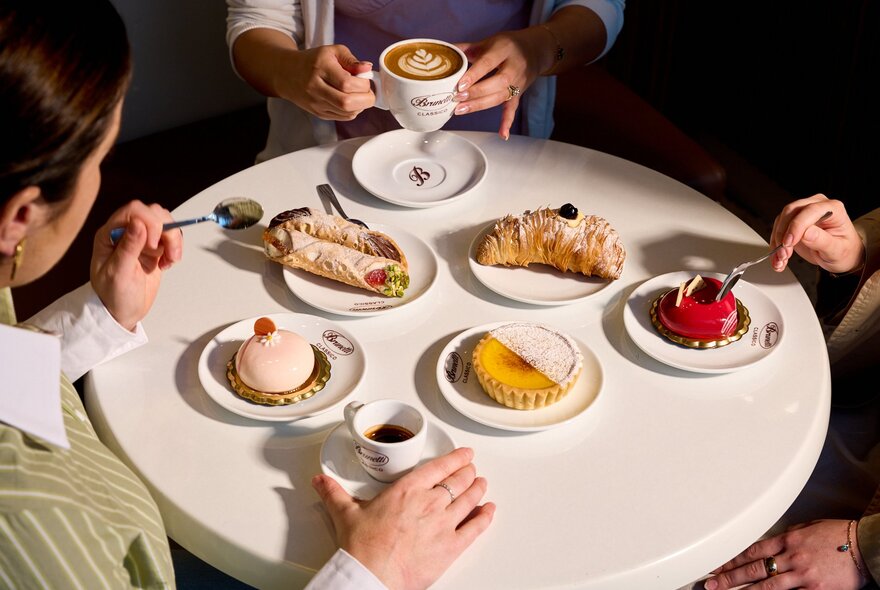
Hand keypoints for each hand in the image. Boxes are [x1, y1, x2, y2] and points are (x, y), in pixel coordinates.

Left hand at [90, 200, 182, 330]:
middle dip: (164, 230)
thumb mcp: (117, 274)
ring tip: (170, 259)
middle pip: (152, 213)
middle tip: (163, 251)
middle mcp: (126, 233)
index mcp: (109, 235)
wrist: (123, 312)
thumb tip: (138, 224)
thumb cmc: (113, 295)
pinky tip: (168, 263)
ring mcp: (141, 240)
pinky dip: (175, 247)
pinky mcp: (154, 249)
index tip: (153, 243)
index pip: (133, 211)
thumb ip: (128, 247)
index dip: (148, 222)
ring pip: (164, 223)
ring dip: (173, 239)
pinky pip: (171, 237)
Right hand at [276, 44, 373, 120]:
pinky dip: (353, 111)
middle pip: (346, 102)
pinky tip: (352, 101)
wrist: (288, 74)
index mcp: (320, 68)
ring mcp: (316, 103)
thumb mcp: (332, 52)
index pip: (346, 83)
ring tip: (359, 95)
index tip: (365, 79)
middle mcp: (316, 88)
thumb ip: (351, 59)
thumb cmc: (313, 61)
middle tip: (368, 92)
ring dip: (361, 106)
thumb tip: (367, 69)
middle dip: (365, 99)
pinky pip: (343, 117)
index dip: (363, 84)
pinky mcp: (319, 113)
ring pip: (346, 113)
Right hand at [312, 447, 495, 589]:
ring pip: (469, 499)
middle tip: (472, 469)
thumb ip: (334, 493)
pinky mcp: (451, 547)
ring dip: (478, 489)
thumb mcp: (345, 513)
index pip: (439, 466)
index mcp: (408, 489)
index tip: (464, 453)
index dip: (456, 457)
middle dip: (468, 472)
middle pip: (458, 481)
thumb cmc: (362, 547)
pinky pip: (475, 528)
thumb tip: (320, 481)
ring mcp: (444, 524)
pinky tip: (489, 511)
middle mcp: (430, 502)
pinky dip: (485, 518)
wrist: (371, 576)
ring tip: (482, 483)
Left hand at [454, 28, 548, 139]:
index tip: (460, 85)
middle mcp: (514, 67)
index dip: (474, 75)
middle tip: (457, 99)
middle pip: (496, 83)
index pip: (488, 63)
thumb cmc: (506, 46)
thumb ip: (466, 48)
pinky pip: (513, 108)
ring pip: (500, 96)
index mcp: (504, 49)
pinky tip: (502, 134)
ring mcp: (518, 82)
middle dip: (475, 92)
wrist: (534, 51)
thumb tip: (443, 52)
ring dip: (480, 105)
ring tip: (461, 110)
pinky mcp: (519, 94)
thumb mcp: (488, 42)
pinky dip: (507, 121)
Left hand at [704, 519, 867, 589]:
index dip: (731, 558)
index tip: (716, 564)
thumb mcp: (808, 528)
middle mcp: (792, 556)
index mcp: (788, 538)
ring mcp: (803, 574)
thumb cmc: (839, 535)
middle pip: (753, 568)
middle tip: (711, 582)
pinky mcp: (815, 589)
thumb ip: (787, 536)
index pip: (751, 550)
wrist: (864, 546)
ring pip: (766, 585)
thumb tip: (770, 542)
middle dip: (729, 576)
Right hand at [769, 194, 863, 274]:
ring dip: (777, 241)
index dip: (796, 226)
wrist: (840, 256)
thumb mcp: (838, 250)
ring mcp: (803, 213)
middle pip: (791, 212)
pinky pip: (778, 229)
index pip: (810, 211)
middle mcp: (816, 206)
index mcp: (833, 209)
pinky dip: (775, 244)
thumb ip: (823, 241)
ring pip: (781, 221)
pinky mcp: (793, 222)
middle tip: (784, 253)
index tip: (789, 243)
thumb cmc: (844, 251)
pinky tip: (777, 257)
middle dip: (783, 234)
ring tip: (781, 259)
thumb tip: (807, 233)